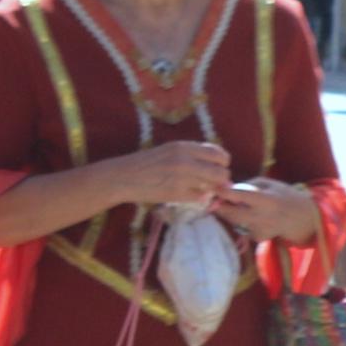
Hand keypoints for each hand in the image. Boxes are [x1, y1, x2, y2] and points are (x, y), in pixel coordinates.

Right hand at [114, 141, 236, 210]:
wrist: (123, 177)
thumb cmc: (145, 163)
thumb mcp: (168, 151)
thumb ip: (191, 155)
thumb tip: (216, 165)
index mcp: (183, 146)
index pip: (218, 153)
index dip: (222, 163)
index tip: (217, 168)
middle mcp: (185, 160)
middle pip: (221, 171)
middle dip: (221, 179)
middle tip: (212, 183)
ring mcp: (181, 177)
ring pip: (213, 186)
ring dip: (211, 190)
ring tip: (201, 189)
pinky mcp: (176, 193)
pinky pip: (200, 198)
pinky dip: (199, 198)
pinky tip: (189, 196)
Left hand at [208, 177, 322, 244]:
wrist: (301, 218)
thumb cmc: (284, 195)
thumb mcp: (269, 183)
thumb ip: (249, 185)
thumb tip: (228, 187)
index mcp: (265, 199)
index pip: (239, 196)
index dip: (223, 192)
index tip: (213, 187)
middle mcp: (261, 216)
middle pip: (231, 214)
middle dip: (219, 207)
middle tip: (214, 200)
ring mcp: (259, 229)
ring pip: (234, 222)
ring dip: (228, 213)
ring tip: (231, 205)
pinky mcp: (258, 237)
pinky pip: (242, 228)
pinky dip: (240, 221)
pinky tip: (249, 216)